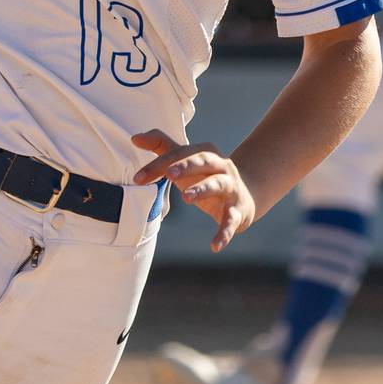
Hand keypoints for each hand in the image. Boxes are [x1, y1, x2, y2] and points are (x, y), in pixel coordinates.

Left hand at [131, 129, 255, 252]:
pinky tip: (215, 246)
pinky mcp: (237, 210)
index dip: (159, 164)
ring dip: (203, 190)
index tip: (138, 178)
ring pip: (219, 184)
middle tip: (169, 174)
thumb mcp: (187, 161)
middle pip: (204, 161)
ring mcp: (231, 188)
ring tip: (186, 198)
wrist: (247, 195)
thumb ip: (162, 147)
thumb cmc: (206, 176)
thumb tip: (135, 138)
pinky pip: (231, 220)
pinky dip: (225, 233)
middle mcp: (221, 166)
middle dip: (187, 166)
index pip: (181, 154)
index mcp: (206, 153)